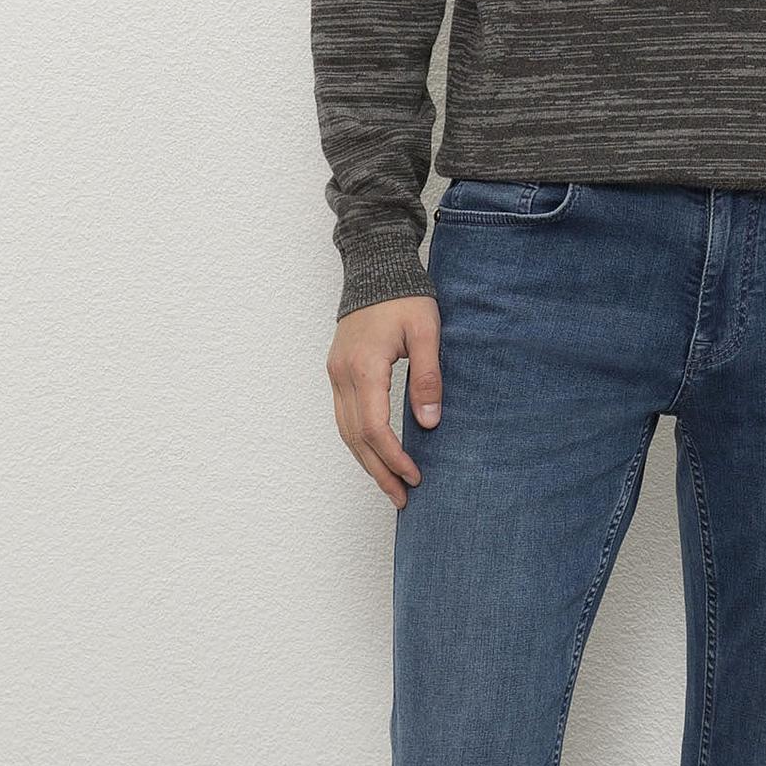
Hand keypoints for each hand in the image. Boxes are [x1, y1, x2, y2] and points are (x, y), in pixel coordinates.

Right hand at [326, 295, 443, 509]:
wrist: (375, 267)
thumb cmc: (405, 296)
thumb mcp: (426, 333)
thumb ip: (427, 377)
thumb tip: (429, 423)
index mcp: (364, 367)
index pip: (375, 428)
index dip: (394, 458)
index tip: (415, 477)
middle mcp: (342, 375)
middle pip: (356, 437)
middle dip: (379, 471)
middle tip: (402, 498)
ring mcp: (335, 373)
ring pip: (345, 431)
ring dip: (366, 461)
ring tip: (389, 485)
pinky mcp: (337, 371)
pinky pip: (343, 416)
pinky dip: (358, 441)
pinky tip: (375, 454)